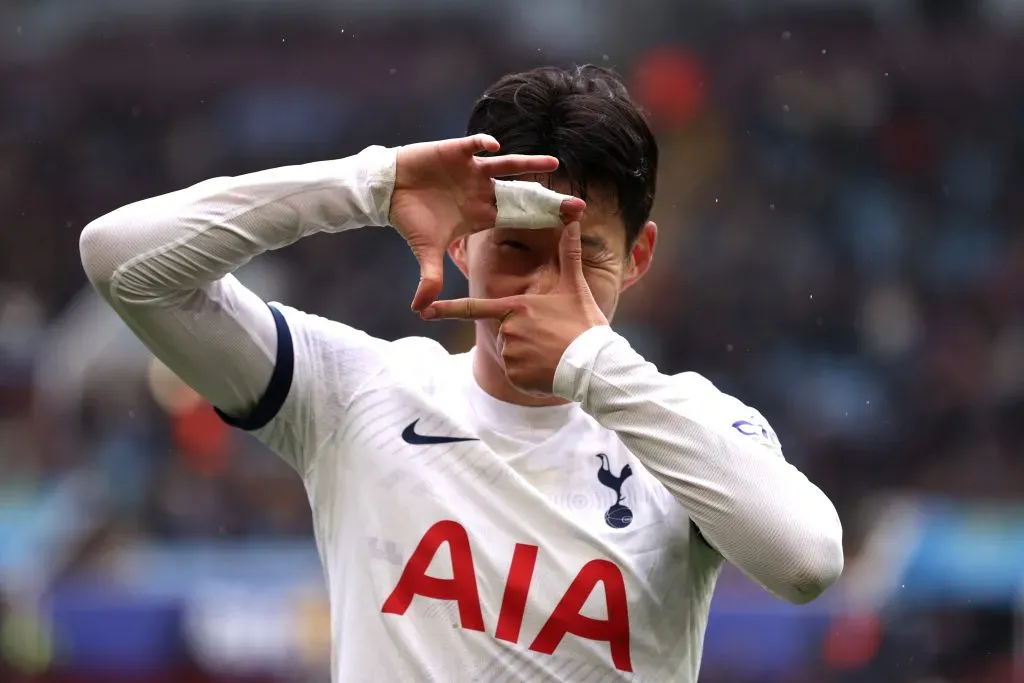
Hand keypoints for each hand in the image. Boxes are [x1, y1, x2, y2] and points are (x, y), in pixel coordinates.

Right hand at [390, 134, 585, 310]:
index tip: (567, 226)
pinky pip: (475, 146)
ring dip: (528, 165)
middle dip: (547, 200)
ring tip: (553, 164)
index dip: (541, 222)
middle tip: (577, 205)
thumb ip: (430, 278)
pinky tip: (494, 148)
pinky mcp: (456, 152)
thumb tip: (420, 310)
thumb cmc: (411, 219)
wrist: (390, 190)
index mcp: (481, 214)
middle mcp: (482, 192)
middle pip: (522, 194)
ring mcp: (472, 171)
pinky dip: (483, 145)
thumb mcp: (425, 250)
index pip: (518, 218)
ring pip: (506, 167)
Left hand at [421, 222, 608, 396]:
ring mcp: (509, 353)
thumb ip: (569, 254)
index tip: (423, 311)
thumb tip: (573, 220)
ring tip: (552, 354)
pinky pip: (515, 374)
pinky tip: (548, 371)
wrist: (595, 364)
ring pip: (510, 355)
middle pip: (504, 333)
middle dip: (524, 338)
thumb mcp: (575, 287)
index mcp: (516, 307)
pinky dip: (529, 375)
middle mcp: (507, 329)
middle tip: (551, 340)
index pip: (474, 309)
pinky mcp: (514, 375)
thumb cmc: (584, 326)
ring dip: (527, 357)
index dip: (446, 310)